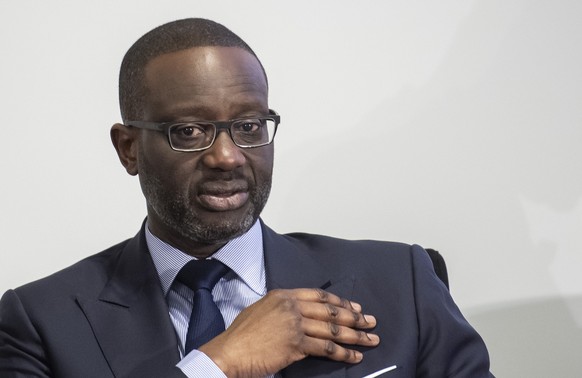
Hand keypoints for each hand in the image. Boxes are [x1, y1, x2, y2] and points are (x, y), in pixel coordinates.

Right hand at [198, 288, 378, 377]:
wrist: (230, 351)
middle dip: (354, 317)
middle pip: (330, 311)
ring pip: (332, 330)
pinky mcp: (296, 344)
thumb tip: (300, 314)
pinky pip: (326, 348)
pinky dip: (343, 353)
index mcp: (283, 295)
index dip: (340, 302)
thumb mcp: (261, 310)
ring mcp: (294, 324)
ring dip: (355, 336)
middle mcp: (291, 306)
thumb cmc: (241, 335)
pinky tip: (354, 356)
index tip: (355, 307)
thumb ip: (282, 308)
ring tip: (370, 340)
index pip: (319, 296)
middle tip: (370, 322)